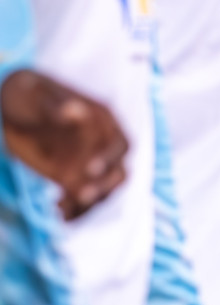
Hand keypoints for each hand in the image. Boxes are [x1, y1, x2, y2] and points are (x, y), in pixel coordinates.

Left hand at [0, 69, 128, 218]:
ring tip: (63, 207)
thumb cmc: (27, 94)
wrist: (15, 105)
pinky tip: (58, 210)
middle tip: (81, 196)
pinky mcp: (70, 176)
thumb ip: (56, 105)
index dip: (110, 158)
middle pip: (118, 172)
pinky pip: (80, 198)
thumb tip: (76, 110)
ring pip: (102, 190)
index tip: (91, 169)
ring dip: (88, 203)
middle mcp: (101, 144)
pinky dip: (74, 209)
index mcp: (102, 120)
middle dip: (104, 186)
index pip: (120, 144)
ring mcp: (87, 162)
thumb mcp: (36, 95)